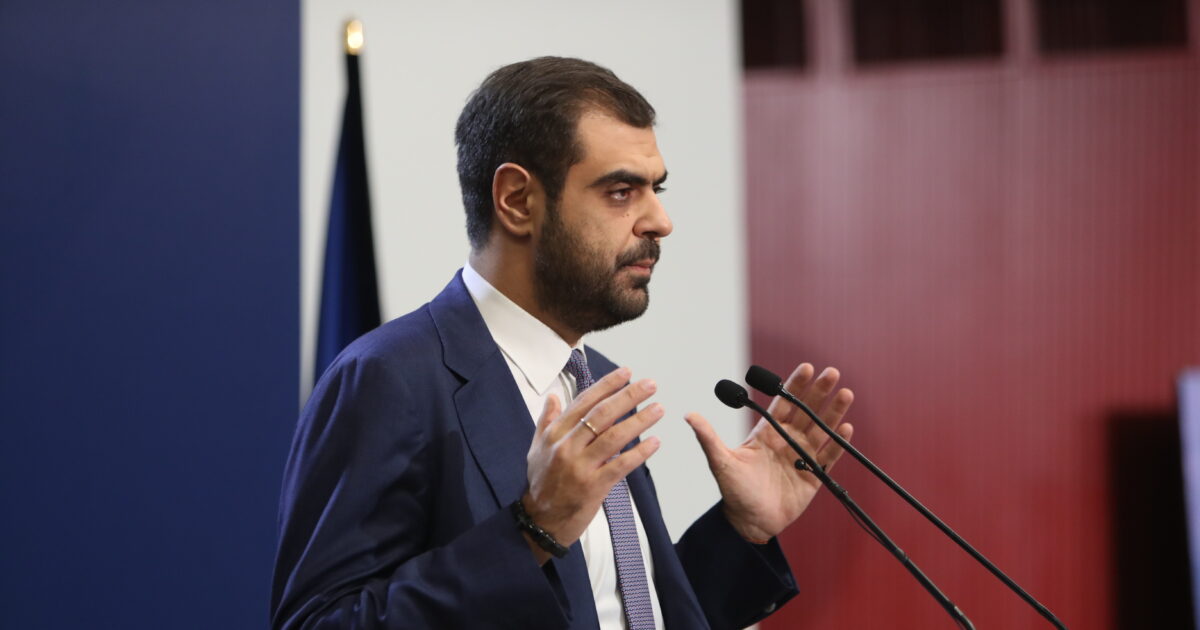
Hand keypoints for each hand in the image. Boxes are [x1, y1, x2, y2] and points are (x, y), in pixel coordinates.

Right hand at [522, 367, 663, 562]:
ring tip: (659, 409)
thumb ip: (546, 421)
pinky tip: (655, 442)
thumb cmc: (541, 483)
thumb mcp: (537, 448)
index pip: (584, 402)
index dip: (607, 385)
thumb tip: (552, 396)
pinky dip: (639, 453)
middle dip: (628, 396)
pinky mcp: (593, 487)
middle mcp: (567, 446)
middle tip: (650, 385)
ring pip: (614, 437)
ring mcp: (580, 467)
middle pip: (602, 414)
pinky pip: (620, 465)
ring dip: (639, 421)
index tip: (627, 373)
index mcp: (555, 434)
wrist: (540, 522)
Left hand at [685, 363, 853, 542]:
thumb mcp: (720, 462)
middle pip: (806, 411)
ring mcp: (801, 457)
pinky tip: (846, 428)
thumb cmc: (734, 491)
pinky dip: (837, 444)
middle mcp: (787, 441)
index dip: (795, 386)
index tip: (806, 367)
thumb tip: (689, 415)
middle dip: (819, 392)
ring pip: (821, 430)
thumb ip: (708, 437)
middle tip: (831, 373)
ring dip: (833, 412)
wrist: (749, 523)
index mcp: (767, 433)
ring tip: (845, 393)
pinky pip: (828, 457)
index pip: (784, 404)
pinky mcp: (813, 477)